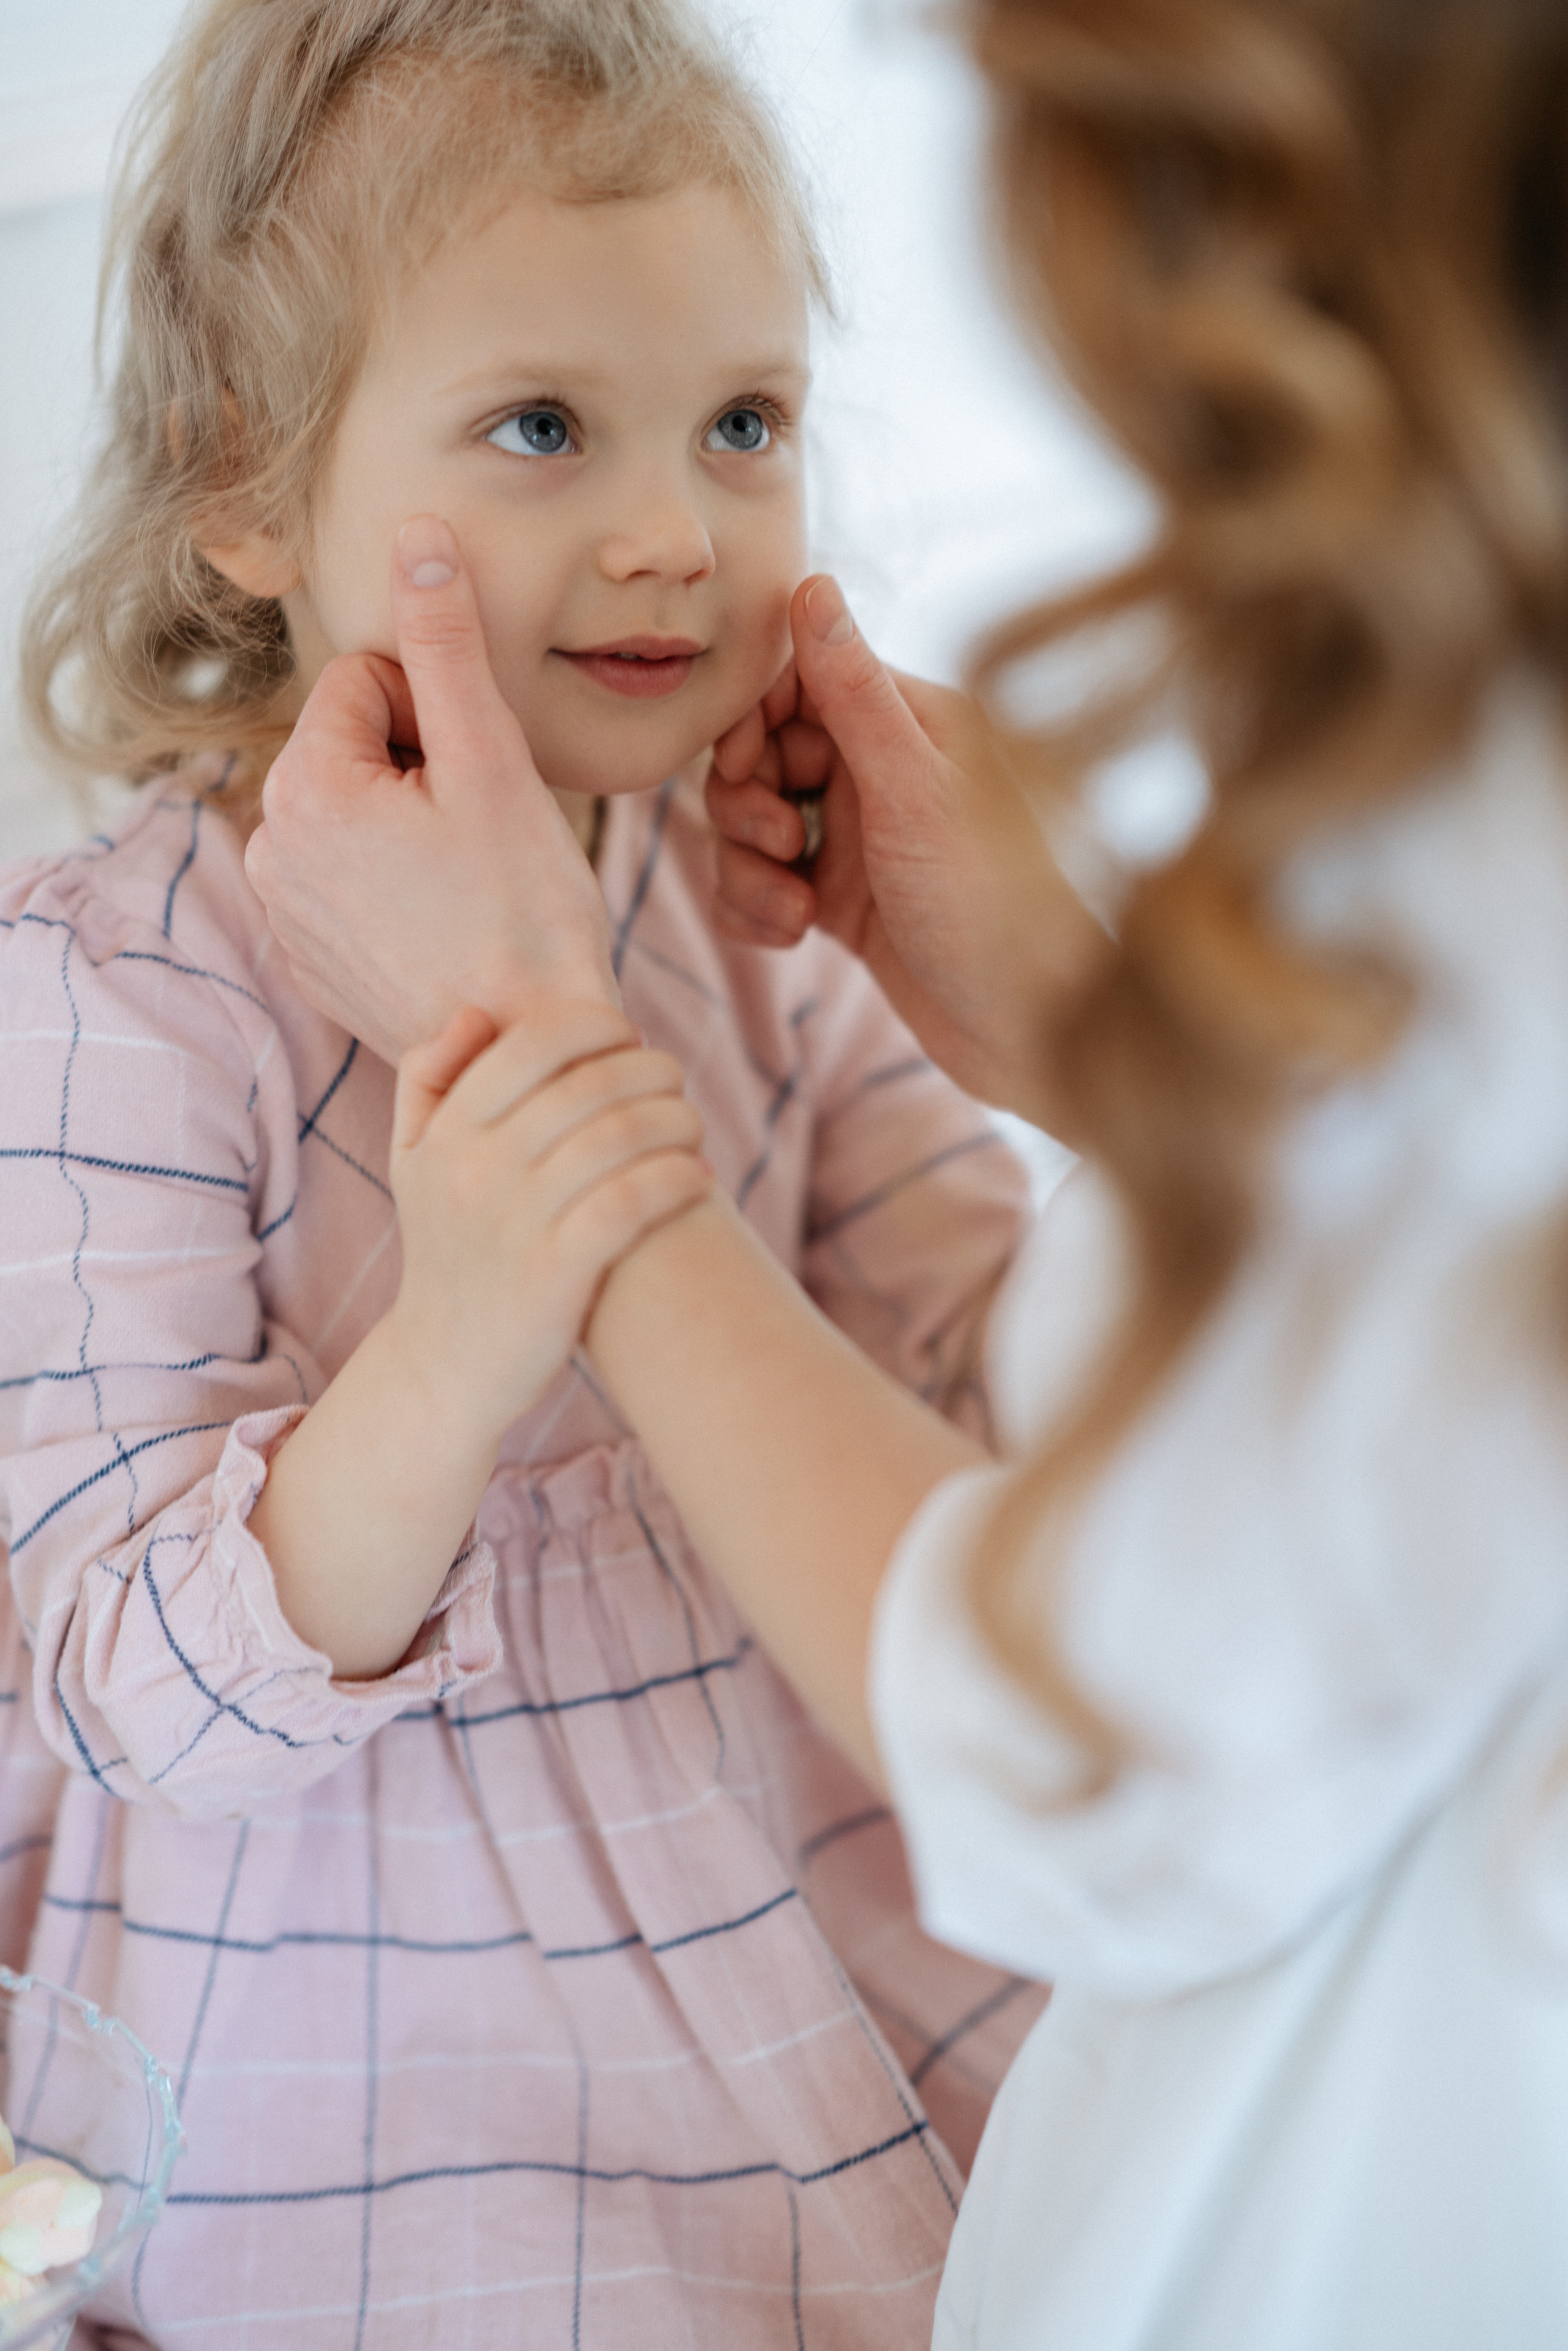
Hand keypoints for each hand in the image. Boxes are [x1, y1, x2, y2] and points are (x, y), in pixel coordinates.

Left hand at [245, 516, 617, 1062]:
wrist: (522, 1057)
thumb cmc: (521, 915)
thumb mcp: (491, 761)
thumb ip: (447, 643)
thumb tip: (418, 539)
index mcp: (303, 786)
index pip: (366, 681)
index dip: (440, 716)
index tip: (480, 783)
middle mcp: (271, 847)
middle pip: (357, 746)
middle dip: (422, 769)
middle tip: (483, 836)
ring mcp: (285, 912)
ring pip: (358, 813)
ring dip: (413, 826)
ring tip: (469, 885)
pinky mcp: (310, 961)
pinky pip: (353, 881)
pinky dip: (399, 887)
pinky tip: (448, 926)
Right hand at [387, 1001, 710, 1438]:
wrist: (444, 1366)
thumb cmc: (446, 1249)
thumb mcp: (412, 1160)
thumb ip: (426, 1077)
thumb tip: (476, 1014)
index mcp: (447, 1130)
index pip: (535, 1040)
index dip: (599, 1026)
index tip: (628, 1040)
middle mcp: (475, 1169)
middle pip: (591, 1083)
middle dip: (651, 1070)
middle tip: (673, 1082)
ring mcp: (515, 1223)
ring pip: (620, 1136)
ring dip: (677, 1119)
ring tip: (691, 1127)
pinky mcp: (556, 1275)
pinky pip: (632, 1201)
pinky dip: (679, 1178)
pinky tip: (699, 1177)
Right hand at [706, 576, 1106, 1121]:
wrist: (1025, 1035)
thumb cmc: (991, 908)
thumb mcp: (913, 791)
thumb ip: (854, 691)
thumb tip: (812, 581)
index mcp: (913, 723)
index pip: (797, 680)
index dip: (754, 719)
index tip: (749, 765)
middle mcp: (884, 771)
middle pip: (763, 753)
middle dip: (747, 802)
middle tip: (781, 845)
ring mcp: (859, 838)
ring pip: (754, 824)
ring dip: (749, 867)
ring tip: (794, 912)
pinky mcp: (841, 902)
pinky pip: (763, 884)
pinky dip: (759, 910)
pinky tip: (793, 939)